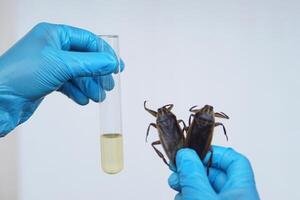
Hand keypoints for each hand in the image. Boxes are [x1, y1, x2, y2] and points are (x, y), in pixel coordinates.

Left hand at [0, 22, 123, 136]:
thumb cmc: (21, 74)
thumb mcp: (62, 65)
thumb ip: (90, 63)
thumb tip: (111, 62)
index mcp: (54, 34)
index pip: (88, 40)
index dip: (104, 53)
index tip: (117, 66)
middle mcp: (52, 47)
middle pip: (85, 58)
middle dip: (98, 73)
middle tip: (108, 85)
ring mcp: (49, 64)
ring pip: (78, 73)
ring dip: (89, 85)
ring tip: (98, 97)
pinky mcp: (46, 80)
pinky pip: (68, 84)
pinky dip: (77, 92)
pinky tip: (83, 100)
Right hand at [168, 146, 259, 199]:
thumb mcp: (202, 198)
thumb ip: (193, 176)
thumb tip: (185, 154)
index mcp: (242, 191)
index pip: (235, 160)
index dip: (214, 152)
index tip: (195, 152)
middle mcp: (235, 198)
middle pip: (215, 174)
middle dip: (193, 169)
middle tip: (177, 170)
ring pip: (205, 187)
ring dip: (187, 184)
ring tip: (176, 186)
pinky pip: (201, 198)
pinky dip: (189, 196)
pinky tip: (180, 198)